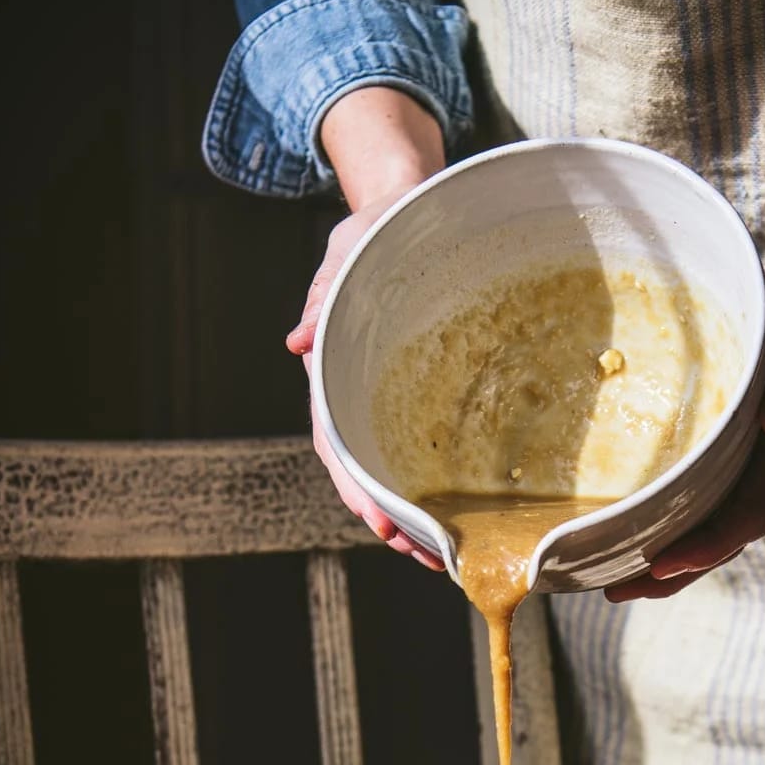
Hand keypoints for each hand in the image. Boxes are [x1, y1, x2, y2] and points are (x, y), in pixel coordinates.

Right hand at [293, 87, 447, 569]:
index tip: (377, 523)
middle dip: (390, 519)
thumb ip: (324, 293)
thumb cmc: (377, 226)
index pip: (338, 440)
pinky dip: (443, 486)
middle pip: (369, 471)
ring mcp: (396, 398)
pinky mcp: (429, 394)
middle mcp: (364, 392)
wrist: (411, 207)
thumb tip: (297, 341)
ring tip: (444, 557)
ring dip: (417, 517)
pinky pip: (432, 448)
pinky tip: (467, 517)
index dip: (357, 486)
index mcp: (336, 368)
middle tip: (422, 555)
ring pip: (399, 470)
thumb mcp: (347, 248)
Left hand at [607, 151, 764, 601]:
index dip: (705, 546)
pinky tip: (645, 518)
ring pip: (720, 519)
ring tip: (617, 576)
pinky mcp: (752, 432)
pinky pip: (715, 489)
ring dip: (673, 553)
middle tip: (613, 593)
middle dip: (675, 570)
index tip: (659, 566)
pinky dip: (681, 516)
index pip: (748, 512)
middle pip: (728, 534)